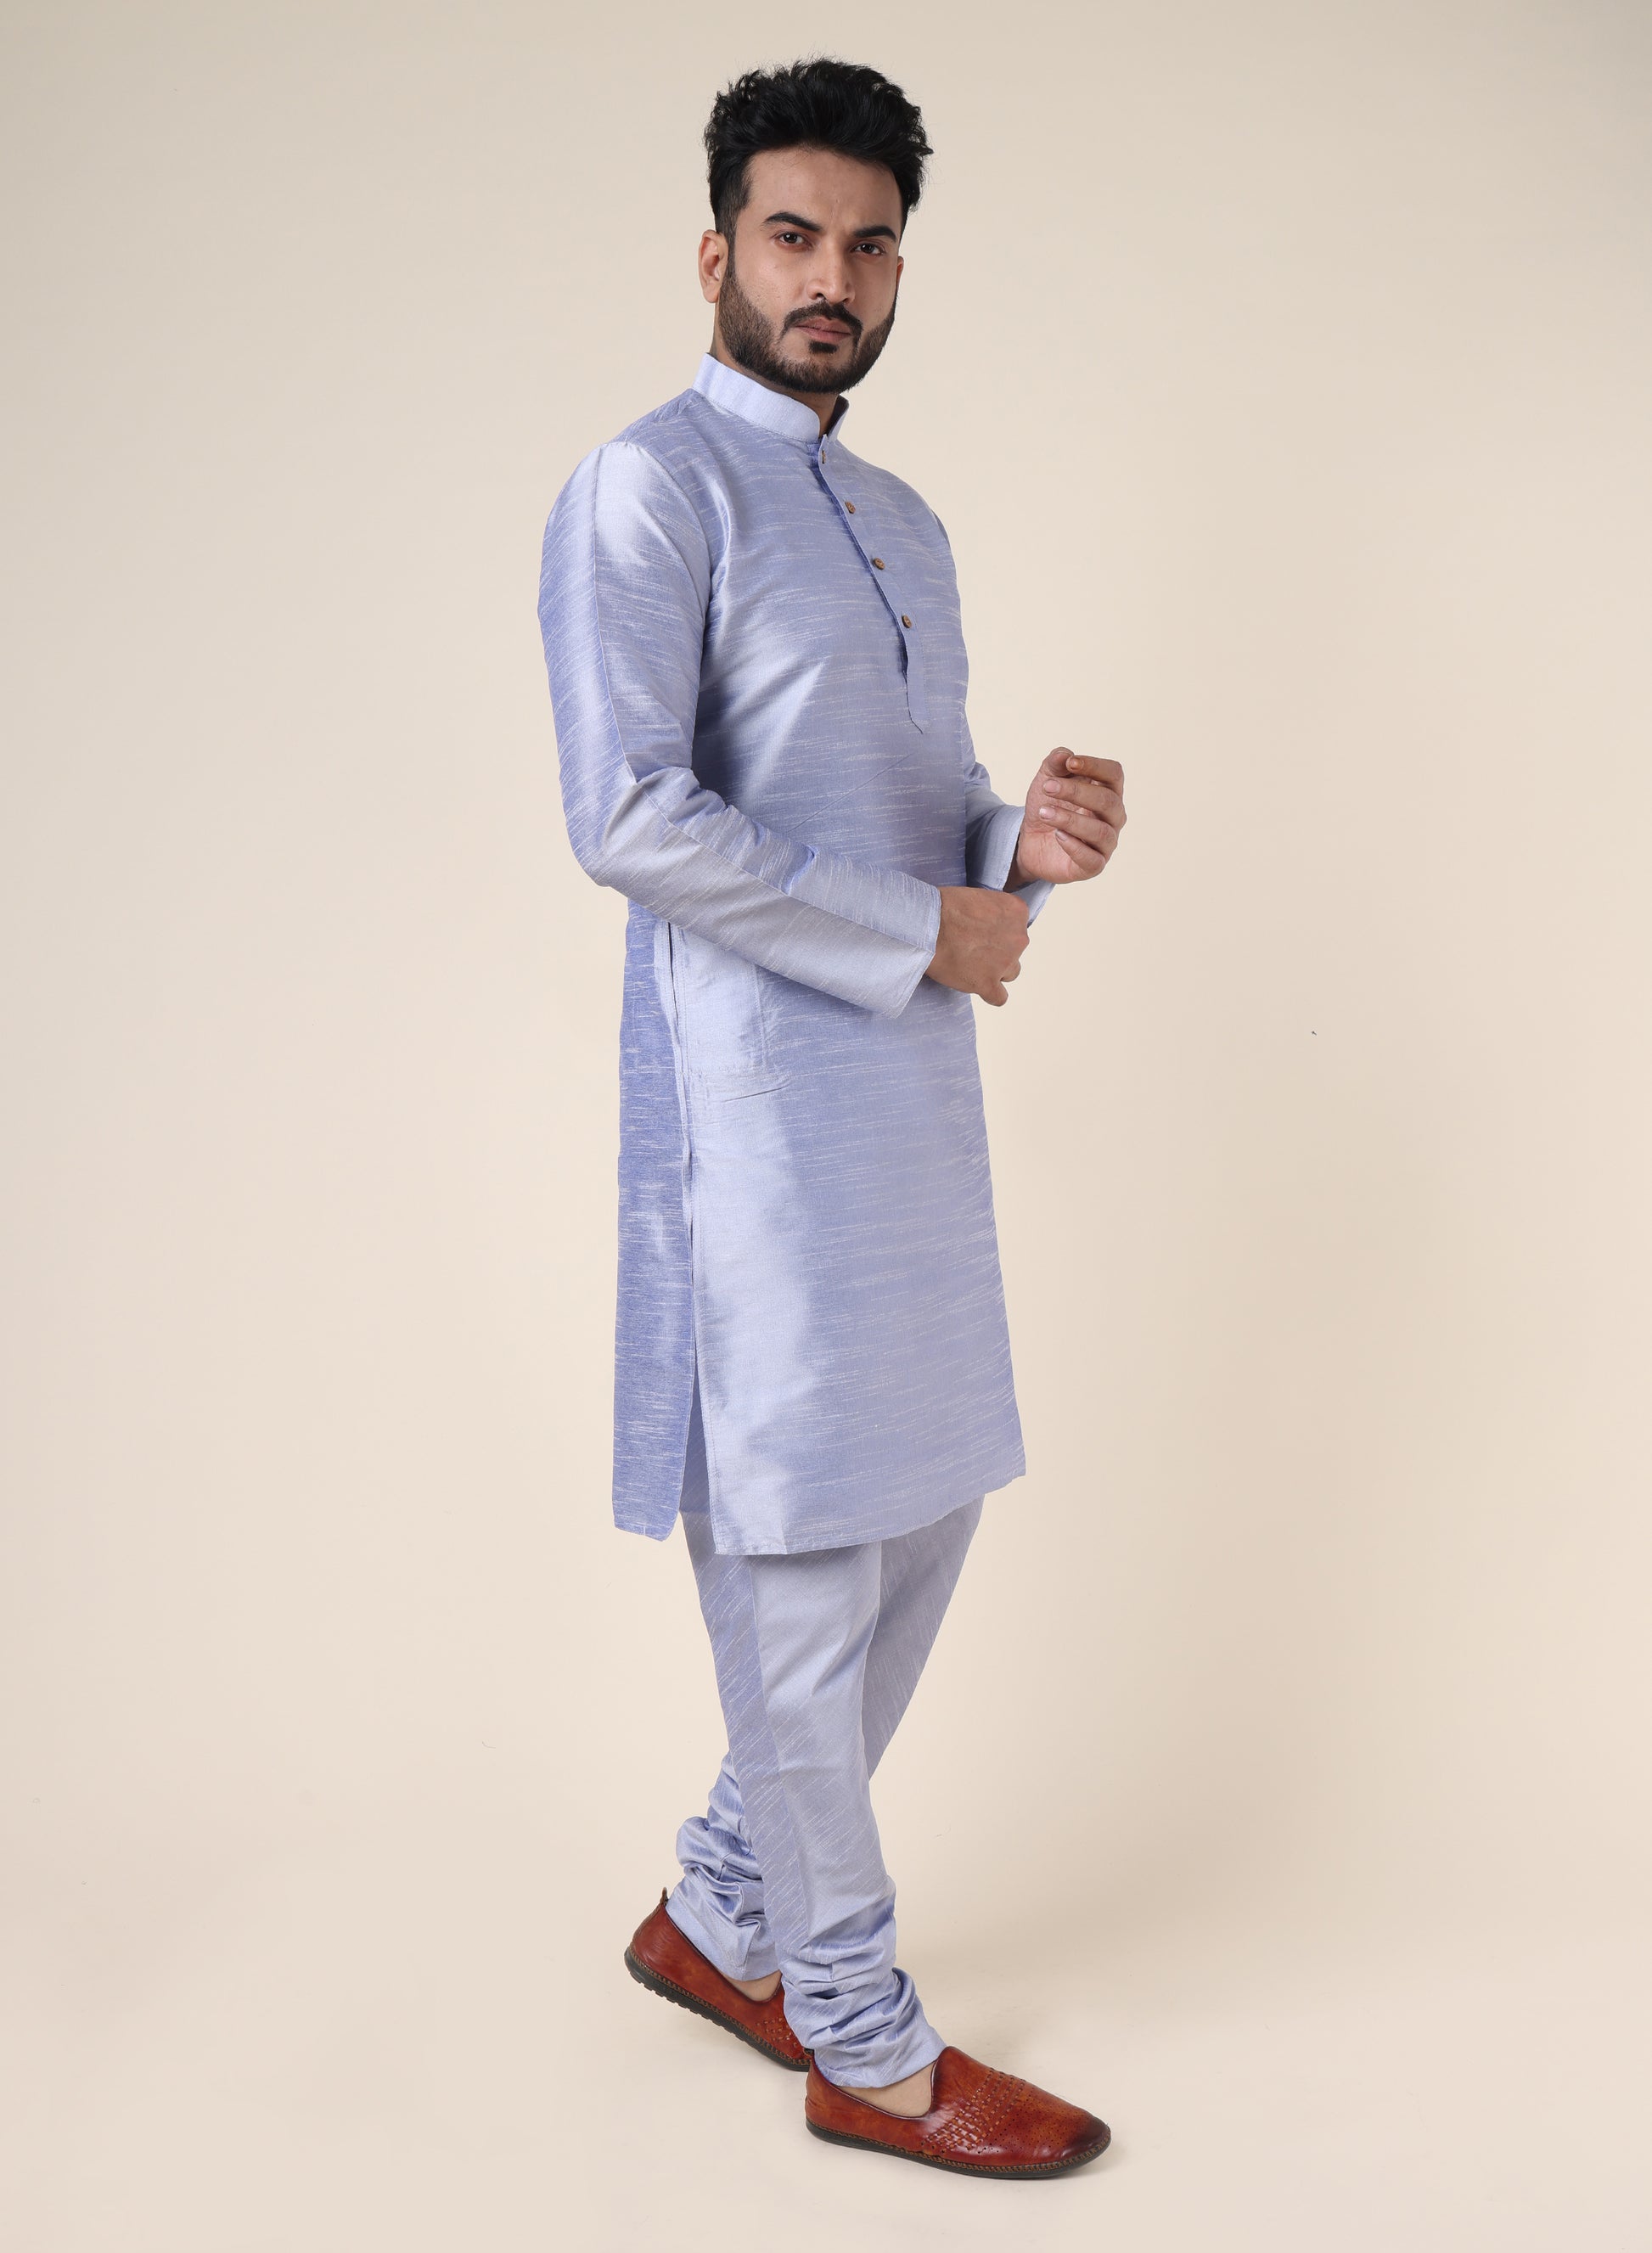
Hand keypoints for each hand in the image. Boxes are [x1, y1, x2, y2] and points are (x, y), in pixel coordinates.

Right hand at [924, 884, 1029, 1006]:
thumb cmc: (943, 907)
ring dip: (995, 970)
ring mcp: (1005, 962)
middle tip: (972, 947)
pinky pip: (999, 997)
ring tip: (971, 965)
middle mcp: (1018, 938)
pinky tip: (979, 987)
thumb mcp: (978, 896)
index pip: (1017, 926)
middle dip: (997, 951)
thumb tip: (988, 924)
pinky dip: (990, 993)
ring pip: (1010, 973)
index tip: (981, 931)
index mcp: (1017, 912)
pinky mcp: (988, 983)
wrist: (926, 925)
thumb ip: (992, 911)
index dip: (998, 931)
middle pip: (1014, 950)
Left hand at [1009, 748, 1125, 886]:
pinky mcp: (1093, 866)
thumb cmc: (1048, 806)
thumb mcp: (1046, 780)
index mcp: (1108, 791)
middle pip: (1108, 801)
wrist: (1030, 840)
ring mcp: (1106, 843)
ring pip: (1100, 831)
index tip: (1070, 763)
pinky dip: (1074, 846)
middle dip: (1076, 791)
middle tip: (1047, 787)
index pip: (1114, 774)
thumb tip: (1064, 754)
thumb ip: (1055, 764)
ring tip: (1044, 812)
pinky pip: (1092, 859)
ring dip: (1070, 819)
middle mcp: (1114, 817)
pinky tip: (1057, 835)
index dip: (1095, 765)